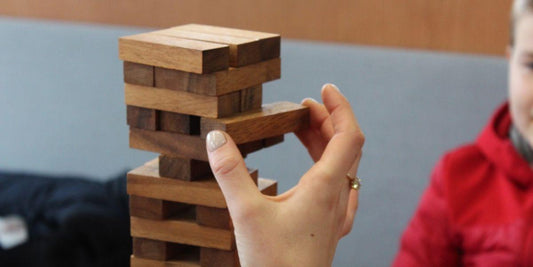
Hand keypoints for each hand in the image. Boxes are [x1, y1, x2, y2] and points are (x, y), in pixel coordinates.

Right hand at [205, 84, 364, 266]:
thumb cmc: (274, 263)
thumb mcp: (245, 213)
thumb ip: (230, 172)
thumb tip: (216, 136)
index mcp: (325, 188)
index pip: (349, 135)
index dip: (340, 107)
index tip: (324, 89)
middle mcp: (337, 199)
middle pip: (345, 147)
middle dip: (326, 120)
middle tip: (301, 108)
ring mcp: (337, 216)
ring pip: (342, 167)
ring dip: (326, 143)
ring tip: (302, 129)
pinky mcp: (330, 229)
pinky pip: (341, 188)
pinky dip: (329, 167)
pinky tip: (320, 173)